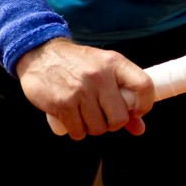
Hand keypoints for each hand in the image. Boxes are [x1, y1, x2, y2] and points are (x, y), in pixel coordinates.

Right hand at [16, 38, 154, 139]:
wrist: (40, 54)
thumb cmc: (78, 65)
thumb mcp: (104, 71)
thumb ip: (123, 98)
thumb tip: (139, 129)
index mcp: (114, 63)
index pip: (144, 86)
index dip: (145, 105)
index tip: (136, 111)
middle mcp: (99, 76)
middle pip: (119, 118)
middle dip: (112, 123)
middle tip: (103, 116)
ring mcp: (80, 90)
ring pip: (98, 128)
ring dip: (92, 127)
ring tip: (85, 115)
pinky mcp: (63, 103)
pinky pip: (78, 131)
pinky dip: (77, 131)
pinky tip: (73, 119)